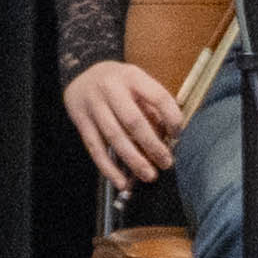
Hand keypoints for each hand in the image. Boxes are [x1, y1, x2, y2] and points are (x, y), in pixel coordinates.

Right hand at [62, 53, 191, 187]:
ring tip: (149, 175)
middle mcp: (111, 88)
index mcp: (132, 76)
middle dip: (152, 146)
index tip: (177, 134)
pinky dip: (109, 168)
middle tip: (166, 163)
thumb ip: (152, 106)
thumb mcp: (137, 83)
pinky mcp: (80, 120)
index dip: (171, 117)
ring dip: (133, 160)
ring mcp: (93, 104)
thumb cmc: (118, 83)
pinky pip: (95, 148)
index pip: (158, 96)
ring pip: (114, 137)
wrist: (81, 75)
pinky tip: (121, 182)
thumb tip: (168, 137)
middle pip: (133, 121)